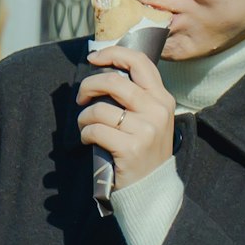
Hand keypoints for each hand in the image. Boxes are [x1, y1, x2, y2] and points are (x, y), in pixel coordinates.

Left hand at [82, 39, 175, 191]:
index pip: (139, 61)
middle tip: (81, 98)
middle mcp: (158, 110)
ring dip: (83, 117)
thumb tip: (103, 72)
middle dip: (88, 86)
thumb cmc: (143, 151)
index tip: (94, 58)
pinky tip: (89, 141)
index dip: (113, 54)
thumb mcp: (150, 120)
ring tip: (85, 126)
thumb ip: (136, 97)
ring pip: (99, 109)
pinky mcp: (131, 148)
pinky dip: (85, 134)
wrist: (152, 190)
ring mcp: (146, 130)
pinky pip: (94, 131)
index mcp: (163, 98)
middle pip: (114, 81)